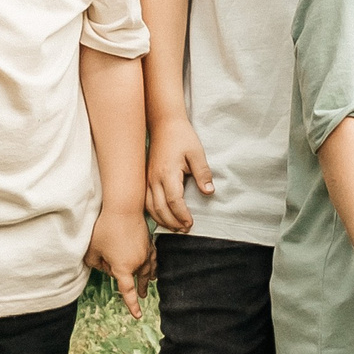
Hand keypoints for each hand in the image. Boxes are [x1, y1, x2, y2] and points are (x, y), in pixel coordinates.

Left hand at [85, 207, 152, 318]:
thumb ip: (93, 263)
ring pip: (146, 271)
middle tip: (120, 279)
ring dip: (144, 279)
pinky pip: (152, 261)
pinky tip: (153, 269)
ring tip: (146, 288)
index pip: (128, 291)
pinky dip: (151, 267)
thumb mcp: (92, 249)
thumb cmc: (106, 228)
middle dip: (124, 279)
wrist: (124, 208)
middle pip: (133, 278)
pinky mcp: (149, 244)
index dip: (132, 306)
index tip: (138, 316)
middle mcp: (138, 263)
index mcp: (123, 268)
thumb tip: (102, 267)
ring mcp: (145, 253)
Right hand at [145, 117, 213, 231]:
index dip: (182, 215)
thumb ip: (203, 173)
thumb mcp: (197, 153)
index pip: (174, 201)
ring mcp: (147, 179)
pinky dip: (153, 212)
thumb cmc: (182, 137)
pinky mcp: (145, 178)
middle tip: (184, 230)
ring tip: (175, 227)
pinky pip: (145, 201)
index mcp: (167, 173)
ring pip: (150, 207)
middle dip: (172, 222)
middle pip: (160, 208)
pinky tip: (162, 217)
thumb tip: (209, 192)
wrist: (163, 124)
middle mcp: (154, 179)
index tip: (190, 223)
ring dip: (162, 219)